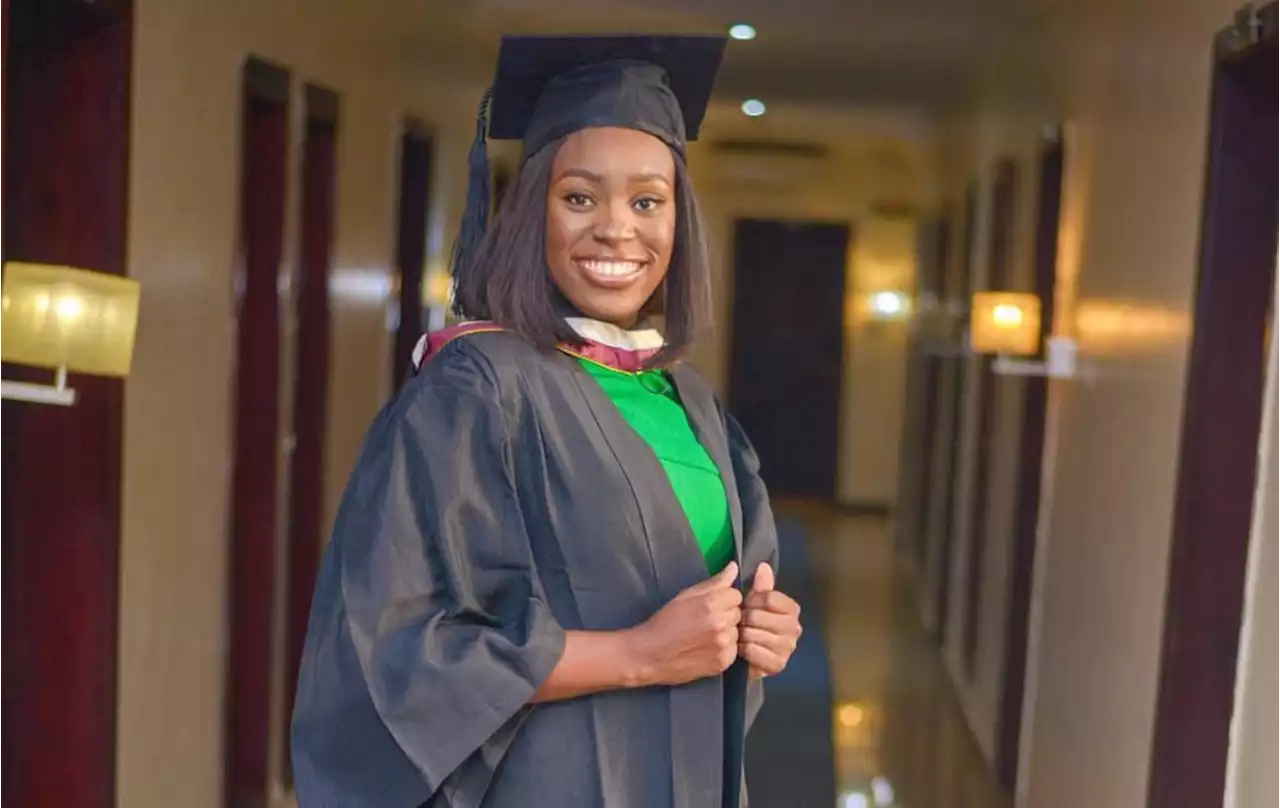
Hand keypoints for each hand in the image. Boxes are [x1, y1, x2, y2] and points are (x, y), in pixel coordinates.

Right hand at [628, 562, 742, 686]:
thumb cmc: (664, 623)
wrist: (649, 655)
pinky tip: (706, 648)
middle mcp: (721, 624)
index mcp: (711, 604)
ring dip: (726, 632)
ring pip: (737, 632)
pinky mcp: (723, 662)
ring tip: (704, 636)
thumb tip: (733, 568)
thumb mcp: (685, 596)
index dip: (723, 599)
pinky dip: (724, 649)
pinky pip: (734, 649)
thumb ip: (713, 583)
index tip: (710, 606)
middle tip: (705, 621)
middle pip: (738, 613)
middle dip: (725, 614)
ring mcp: (723, 645)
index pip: (736, 595)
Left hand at [740, 563, 801, 679]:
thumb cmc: (751, 624)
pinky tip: (742, 650)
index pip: (769, 598)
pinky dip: (743, 650)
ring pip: (754, 634)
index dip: (752, 601)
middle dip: (744, 619)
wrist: (746, 655)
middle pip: (759, 616)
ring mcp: (788, 648)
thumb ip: (761, 585)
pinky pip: (753, 651)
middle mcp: (795, 628)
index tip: (746, 605)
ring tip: (740, 636)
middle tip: (740, 623)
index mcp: (792, 609)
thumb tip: (763, 566)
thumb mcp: (755, 602)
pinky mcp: (778, 665)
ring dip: (742, 635)